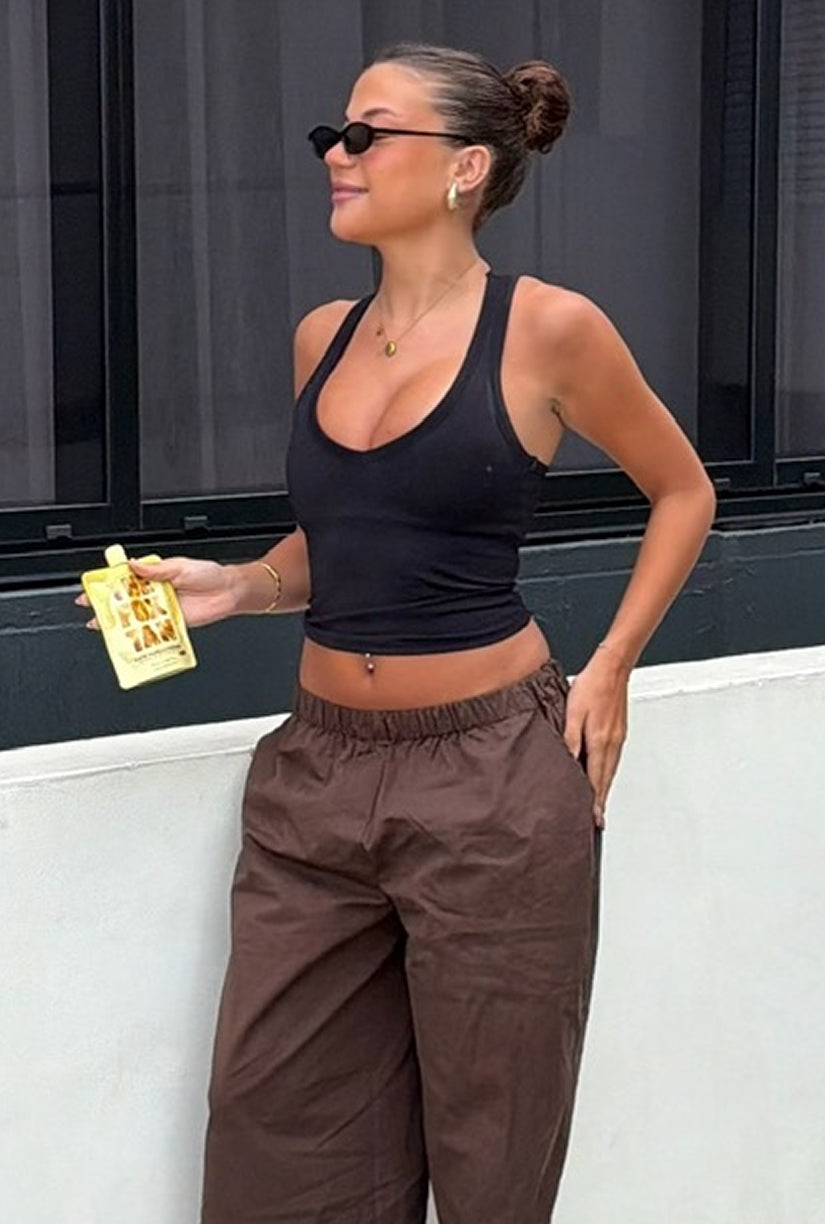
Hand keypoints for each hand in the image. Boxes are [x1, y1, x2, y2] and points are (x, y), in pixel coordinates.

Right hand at [75, 556, 238, 629]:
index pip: (126, 579)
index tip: (93, 586)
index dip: (109, 583)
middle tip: (90, 608)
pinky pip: (153, 631)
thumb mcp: (180, 566)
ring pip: (137, 617)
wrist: (229, 593)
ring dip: (120, 622)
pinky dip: (141, 636)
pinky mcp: (171, 625)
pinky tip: (129, 638)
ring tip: (103, 625)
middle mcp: (156, 594)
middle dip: (107, 604)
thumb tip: (132, 564)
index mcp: (155, 576)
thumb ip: (156, 569)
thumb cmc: (209, 575)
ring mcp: (162, 610)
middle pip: (127, 600)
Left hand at [563, 647, 629, 827]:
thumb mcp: (573, 712)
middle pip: (606, 780)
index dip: (594, 801)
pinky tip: (602, 775)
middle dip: (601, 801)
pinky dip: (608, 773)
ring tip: (598, 803)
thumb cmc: (592, 685)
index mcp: (600, 741)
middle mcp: (612, 743)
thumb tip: (568, 763)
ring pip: (611, 771)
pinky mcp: (619, 732)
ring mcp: (618, 738)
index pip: (596, 779)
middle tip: (598, 820)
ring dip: (604, 788)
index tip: (594, 819)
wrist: (612, 668)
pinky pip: (613, 759)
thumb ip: (570, 739)